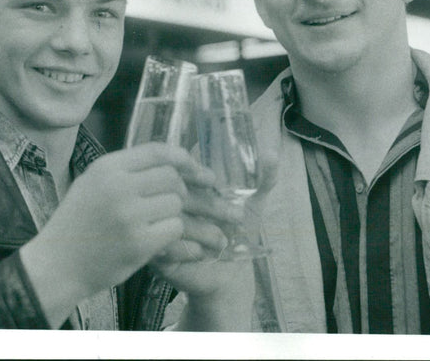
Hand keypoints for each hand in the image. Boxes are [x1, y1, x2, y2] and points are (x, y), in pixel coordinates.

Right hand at [19, 143, 215, 319]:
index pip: (156, 151)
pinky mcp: (140, 243)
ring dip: (173, 214)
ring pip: (176, 203)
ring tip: (156, 223)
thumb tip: (171, 158)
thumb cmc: (76, 223)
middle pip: (171, 177)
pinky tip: (158, 239)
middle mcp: (118, 186)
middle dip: (177, 190)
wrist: (56, 265)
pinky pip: (174, 228)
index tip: (195, 166)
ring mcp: (130, 215)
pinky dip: (171, 234)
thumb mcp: (92, 183)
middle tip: (170, 203)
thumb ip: (126, 169)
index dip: (181, 157)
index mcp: (106, 167)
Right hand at [148, 154, 278, 330]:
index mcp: (188, 184)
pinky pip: (166, 245)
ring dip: (202, 230)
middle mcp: (170, 203)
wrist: (230, 274)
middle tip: (237, 217)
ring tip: (223, 242)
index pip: (182, 167)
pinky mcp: (157, 253)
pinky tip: (205, 254)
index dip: (196, 171)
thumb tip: (272, 154)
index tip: (216, 181)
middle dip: (209, 204)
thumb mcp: (253, 204)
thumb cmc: (239, 234)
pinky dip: (188, 249)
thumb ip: (263, 178)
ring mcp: (161, 227)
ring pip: (173, 219)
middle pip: (178, 192)